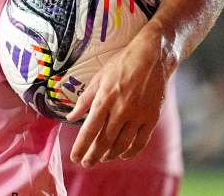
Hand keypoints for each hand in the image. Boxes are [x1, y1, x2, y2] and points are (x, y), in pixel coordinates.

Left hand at [65, 25, 174, 166]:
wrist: (151, 58)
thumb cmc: (120, 65)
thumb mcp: (97, 79)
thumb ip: (84, 100)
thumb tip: (71, 117)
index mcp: (104, 100)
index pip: (89, 130)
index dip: (81, 146)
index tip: (75, 157)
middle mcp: (120, 110)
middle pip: (105, 141)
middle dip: (94, 156)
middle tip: (87, 164)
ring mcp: (138, 116)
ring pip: (122, 144)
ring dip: (110, 155)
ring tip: (102, 159)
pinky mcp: (152, 118)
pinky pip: (140, 142)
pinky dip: (131, 152)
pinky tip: (123, 155)